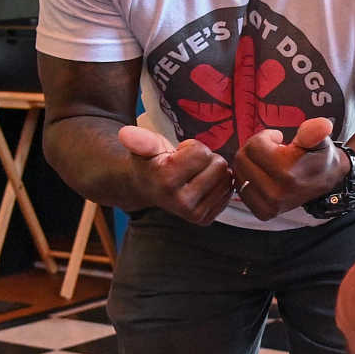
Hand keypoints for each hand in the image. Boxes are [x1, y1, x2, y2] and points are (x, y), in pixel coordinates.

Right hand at [116, 124, 232, 225]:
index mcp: (166, 181)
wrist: (146, 188)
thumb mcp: (145, 147)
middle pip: (218, 165)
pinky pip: (228, 192)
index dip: (191, 148)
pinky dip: (218, 185)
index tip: (177, 155)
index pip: (202, 152)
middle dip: (204, 159)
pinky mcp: (205, 220)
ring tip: (193, 174)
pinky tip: (201, 185)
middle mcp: (181, 202)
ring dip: (212, 171)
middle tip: (186, 165)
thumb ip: (140, 139)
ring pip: (226, 178)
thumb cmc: (150, 162)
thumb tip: (125, 133)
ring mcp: (194, 215)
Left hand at [232, 118, 340, 220]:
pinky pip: (240, 188)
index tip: (278, 139)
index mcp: (287, 173)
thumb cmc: (319, 157)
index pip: (254, 145)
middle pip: (242, 158)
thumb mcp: (320, 140)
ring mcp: (268, 205)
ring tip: (268, 163)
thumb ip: (316, 131)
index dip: (266, 137)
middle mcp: (275, 193)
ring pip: (238, 173)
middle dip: (254, 149)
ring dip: (249, 163)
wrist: (327, 181)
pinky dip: (247, 179)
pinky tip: (262, 176)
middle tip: (271, 151)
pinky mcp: (263, 212)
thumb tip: (323, 125)